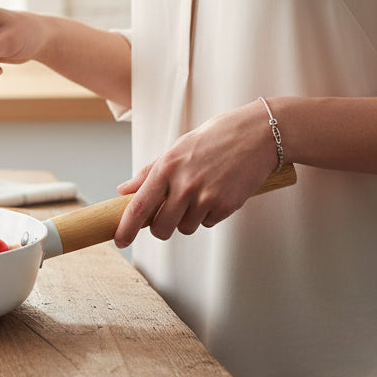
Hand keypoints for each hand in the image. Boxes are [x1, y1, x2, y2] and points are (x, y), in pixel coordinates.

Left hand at [113, 101, 279, 247]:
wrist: (256, 135)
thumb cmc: (215, 138)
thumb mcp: (177, 148)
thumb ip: (150, 172)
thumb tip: (124, 190)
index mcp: (167, 166)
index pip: (139, 206)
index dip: (126, 228)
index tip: (120, 241)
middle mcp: (184, 184)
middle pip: (161, 228)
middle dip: (161, 228)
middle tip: (168, 215)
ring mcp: (206, 197)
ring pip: (185, 228)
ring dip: (188, 219)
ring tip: (200, 193)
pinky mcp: (226, 206)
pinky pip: (208, 223)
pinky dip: (209, 214)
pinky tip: (217, 192)